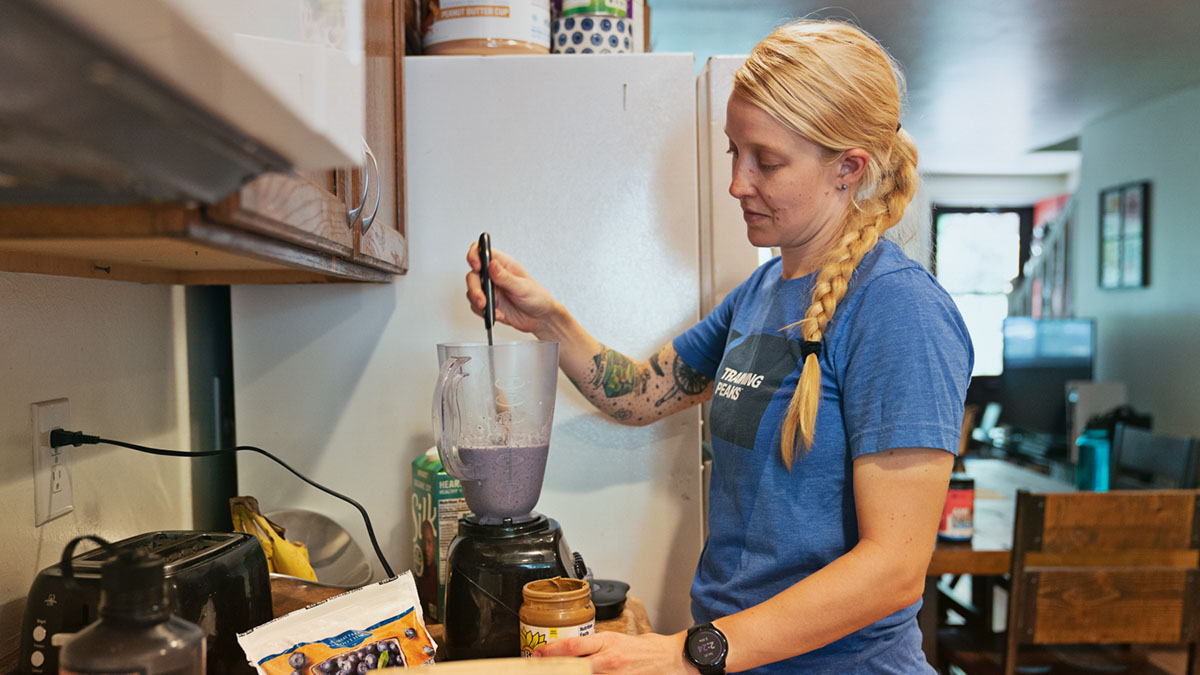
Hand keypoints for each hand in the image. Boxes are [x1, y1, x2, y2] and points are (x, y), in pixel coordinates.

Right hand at [465, 242, 557, 334]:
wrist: (540, 318)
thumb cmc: (537, 297)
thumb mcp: (523, 287)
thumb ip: (505, 277)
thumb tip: (491, 266)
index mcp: (503, 264)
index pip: (482, 251)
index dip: (474, 255)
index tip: (477, 266)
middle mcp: (494, 275)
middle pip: (473, 274)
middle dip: (474, 288)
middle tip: (483, 299)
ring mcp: (490, 290)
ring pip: (472, 291)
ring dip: (478, 301)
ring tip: (490, 309)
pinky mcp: (489, 303)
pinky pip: (476, 306)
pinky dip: (484, 312)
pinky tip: (497, 314)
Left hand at [533, 631, 697, 674]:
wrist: (669, 660)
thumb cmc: (645, 649)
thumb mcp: (617, 639)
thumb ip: (595, 644)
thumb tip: (574, 650)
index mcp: (607, 643)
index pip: (572, 646)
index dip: (551, 651)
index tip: (537, 653)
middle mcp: (607, 661)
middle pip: (572, 666)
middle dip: (552, 667)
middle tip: (539, 666)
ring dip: (568, 673)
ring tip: (555, 671)